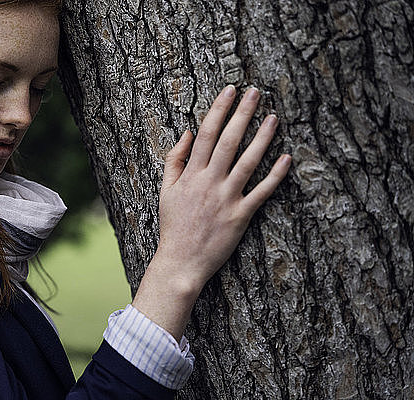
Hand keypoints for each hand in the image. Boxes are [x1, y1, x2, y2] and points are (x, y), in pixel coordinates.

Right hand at [153, 85, 290, 289]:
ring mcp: (227, 198)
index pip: (206, 134)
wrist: (181, 261)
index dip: (219, 109)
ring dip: (262, 138)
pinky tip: (286, 158)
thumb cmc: (173, 225)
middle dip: (242, 113)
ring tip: (274, 117)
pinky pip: (262, 192)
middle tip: (255, 92)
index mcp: (191, 174)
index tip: (230, 90)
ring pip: (248, 161)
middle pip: (229, 141)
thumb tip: (186, 133)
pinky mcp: (241, 215)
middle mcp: (210, 182)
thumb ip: (174, 160)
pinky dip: (276, 175)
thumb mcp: (165, 190)